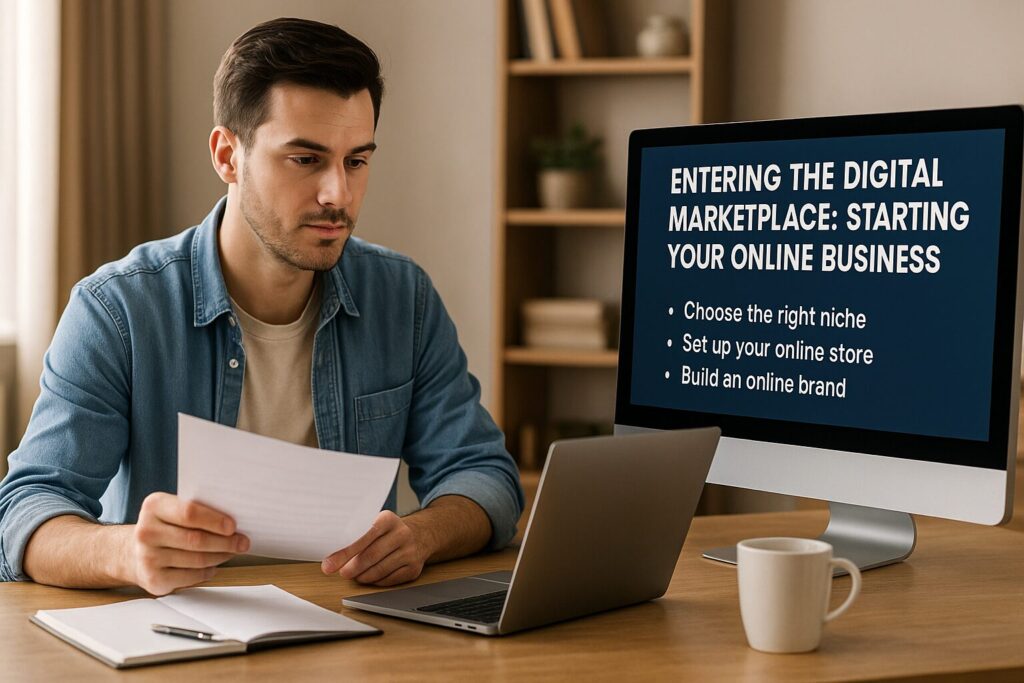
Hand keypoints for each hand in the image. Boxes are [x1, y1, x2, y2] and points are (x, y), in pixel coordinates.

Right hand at [127, 492, 248, 595]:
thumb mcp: (171, 509)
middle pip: (196, 539)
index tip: (233, 526)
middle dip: (225, 542)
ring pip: (197, 559)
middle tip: (242, 542)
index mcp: (154, 506)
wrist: (130, 553)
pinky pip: (191, 576)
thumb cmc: (162, 527)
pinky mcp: (153, 579)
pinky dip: (207, 571)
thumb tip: (233, 522)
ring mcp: (148, 557)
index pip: (189, 512)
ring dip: (220, 556)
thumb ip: (196, 510)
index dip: (215, 520)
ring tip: (231, 551)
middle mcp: (146, 531)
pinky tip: (213, 566)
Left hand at [321, 511, 428, 585]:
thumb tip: (333, 557)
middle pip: (372, 556)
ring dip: (363, 576)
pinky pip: (389, 580)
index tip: (330, 563)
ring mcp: (410, 552)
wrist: (421, 534)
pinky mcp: (414, 568)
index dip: (345, 553)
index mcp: (389, 519)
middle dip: (353, 568)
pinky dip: (376, 581)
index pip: (364, 537)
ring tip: (355, 575)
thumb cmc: (391, 531)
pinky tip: (370, 577)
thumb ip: (358, 536)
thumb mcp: (377, 524)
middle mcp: (402, 534)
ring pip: (380, 570)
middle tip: (342, 573)